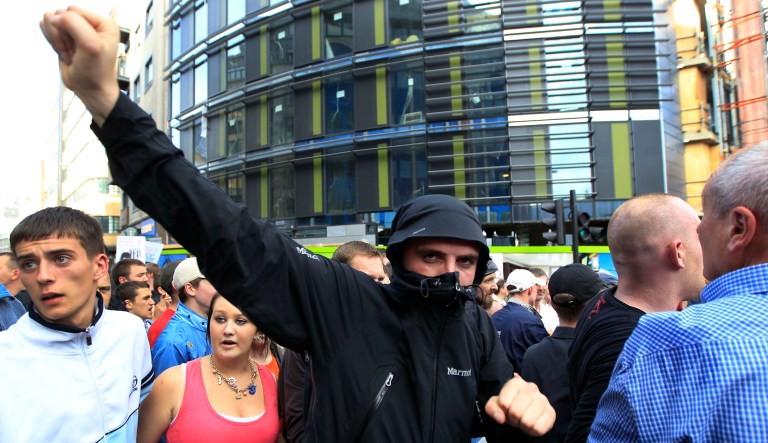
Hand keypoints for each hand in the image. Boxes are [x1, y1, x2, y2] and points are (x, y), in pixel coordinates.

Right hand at [39, 6, 119, 125]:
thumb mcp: (90, 44)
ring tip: (71, 53)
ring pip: (51, 21)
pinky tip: (65, 53)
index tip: (78, 44)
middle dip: (63, 36)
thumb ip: (73, 23)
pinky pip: (47, 29)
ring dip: (57, 40)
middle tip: (75, 51)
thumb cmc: (97, 72)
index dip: (70, 27)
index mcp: (102, 23)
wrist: (90, 90)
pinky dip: (53, 43)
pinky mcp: (64, 38)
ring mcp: (75, 31)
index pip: (73, 10)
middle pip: (60, 15)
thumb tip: (54, 17)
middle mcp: (89, 25)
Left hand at [485, 374, 554, 435]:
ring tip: (523, 420)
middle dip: (513, 419)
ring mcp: (543, 399)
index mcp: (516, 383)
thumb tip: (500, 417)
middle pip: (516, 412)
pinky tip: (532, 423)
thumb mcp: (496, 405)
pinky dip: (532, 431)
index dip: (503, 411)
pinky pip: (539, 428)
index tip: (507, 410)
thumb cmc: (510, 407)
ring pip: (527, 421)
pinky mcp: (551, 412)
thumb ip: (492, 409)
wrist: (525, 412)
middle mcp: (531, 387)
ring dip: (523, 425)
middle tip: (516, 417)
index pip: (504, 403)